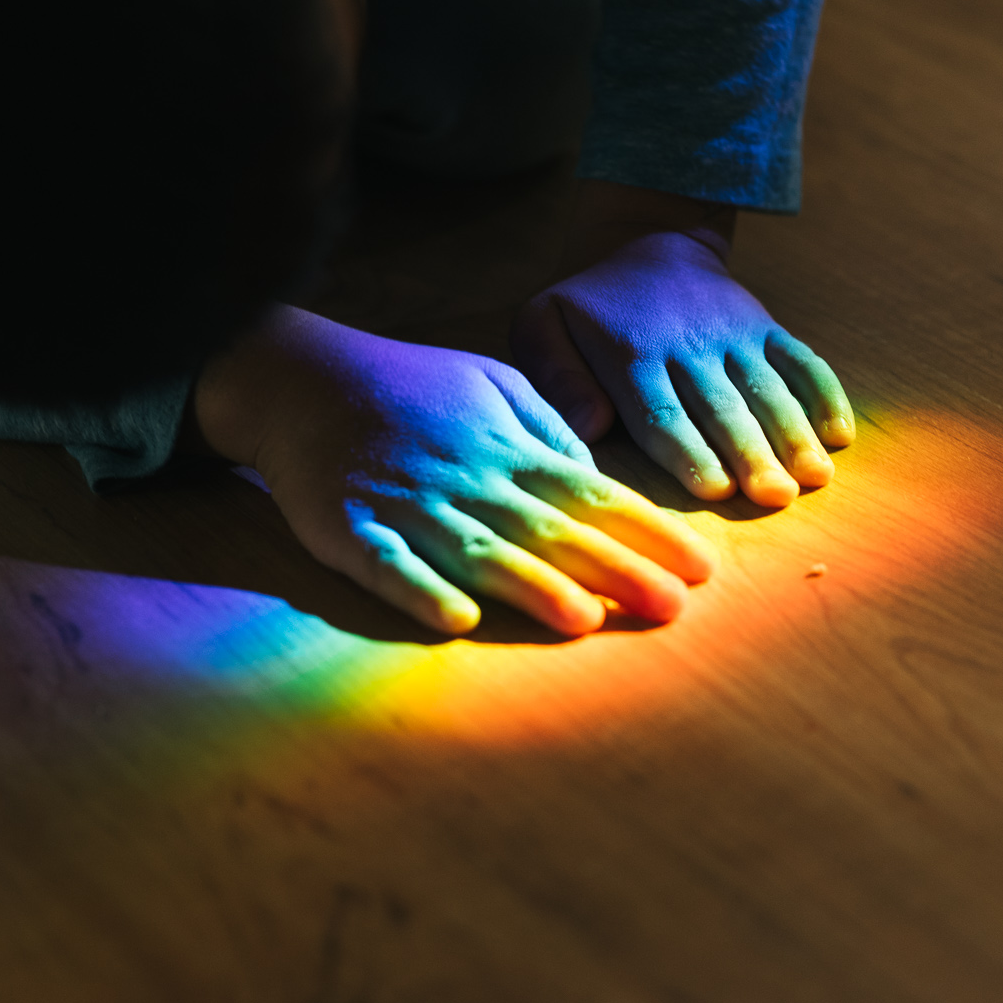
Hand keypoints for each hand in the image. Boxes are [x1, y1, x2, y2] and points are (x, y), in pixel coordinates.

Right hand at [194, 307, 716, 635]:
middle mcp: (465, 476)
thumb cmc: (406, 384)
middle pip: (550, 529)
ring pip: (478, 550)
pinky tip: (457, 620)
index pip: (592, 492)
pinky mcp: (348, 529)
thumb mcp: (490, 380)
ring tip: (584, 622)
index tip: (702, 568)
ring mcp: (406, 503)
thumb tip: (599, 472)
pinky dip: (421, 592)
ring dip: (532, 587)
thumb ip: (548, 426)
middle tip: (671, 608)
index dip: (649, 531)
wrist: (301, 379)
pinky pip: (387, 566)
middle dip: (614, 569)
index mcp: (505, 445)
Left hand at [511, 186, 854, 505]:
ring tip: (814, 476)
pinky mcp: (766, 328)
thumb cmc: (587, 308)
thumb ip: (555, 376)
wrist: (646, 243)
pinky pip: (802, 360)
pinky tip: (841, 435)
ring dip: (794, 434)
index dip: (689, 451)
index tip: (713, 489)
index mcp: (631, 356)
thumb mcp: (543, 326)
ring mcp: (735, 336)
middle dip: (751, 454)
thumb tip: (586, 426)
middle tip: (773, 495)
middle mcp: (689, 347)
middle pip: (723, 409)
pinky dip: (824, 395)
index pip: (663, 412)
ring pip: (768, 389)